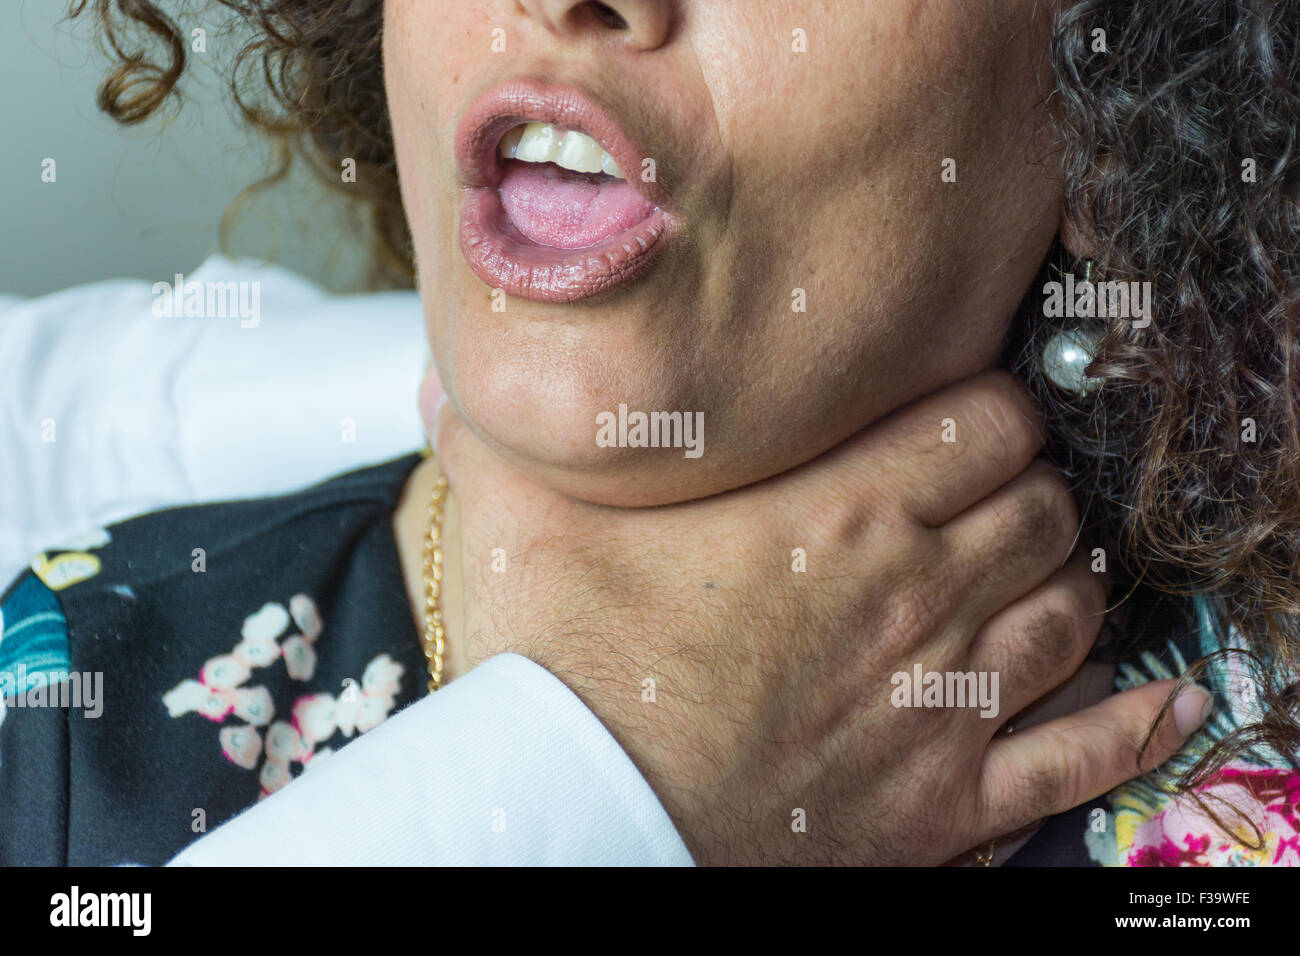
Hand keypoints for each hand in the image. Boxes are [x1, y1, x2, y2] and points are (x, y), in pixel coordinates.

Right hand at [429, 370, 1211, 864]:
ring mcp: (940, 703)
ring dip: (1071, 580)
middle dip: (1031, 490)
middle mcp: (914, 596)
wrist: (584, 822)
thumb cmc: (561, 672)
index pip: (988, 423)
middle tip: (997, 496)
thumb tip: (446, 364)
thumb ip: (505, 427)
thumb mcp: (517, 522)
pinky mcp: (944, 802)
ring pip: (1071, 611)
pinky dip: (1130, 724)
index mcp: (837, 513)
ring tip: (1047, 570)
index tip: (969, 419)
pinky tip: (1162, 701)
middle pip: (1042, 509)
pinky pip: (1079, 755)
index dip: (993, 410)